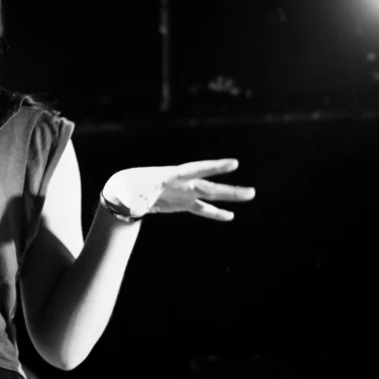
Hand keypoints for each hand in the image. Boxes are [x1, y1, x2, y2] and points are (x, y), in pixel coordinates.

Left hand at [103, 158, 254, 221]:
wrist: (126, 190)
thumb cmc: (129, 188)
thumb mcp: (131, 193)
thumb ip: (136, 201)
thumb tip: (136, 210)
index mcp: (172, 175)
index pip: (196, 169)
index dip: (215, 167)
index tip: (234, 163)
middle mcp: (183, 183)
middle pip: (210, 186)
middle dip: (229, 190)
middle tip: (252, 191)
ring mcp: (184, 193)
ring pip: (211, 195)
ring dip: (229, 197)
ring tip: (250, 195)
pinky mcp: (183, 203)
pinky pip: (202, 208)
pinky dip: (214, 213)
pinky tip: (230, 216)